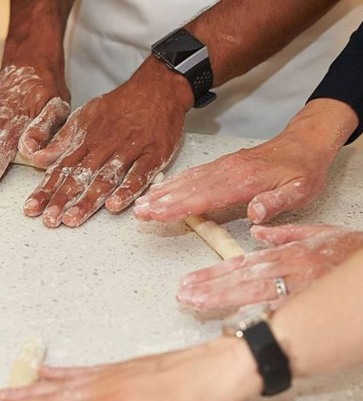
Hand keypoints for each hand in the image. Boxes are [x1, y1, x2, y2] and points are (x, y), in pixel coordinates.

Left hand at [22, 57, 193, 227]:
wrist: (156, 88)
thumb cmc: (118, 108)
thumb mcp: (83, 117)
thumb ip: (61, 142)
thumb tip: (36, 159)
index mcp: (85, 141)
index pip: (61, 169)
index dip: (45, 190)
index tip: (31, 208)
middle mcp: (103, 147)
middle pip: (80, 177)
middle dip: (62, 200)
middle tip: (50, 220)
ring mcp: (129, 151)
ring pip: (105, 179)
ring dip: (88, 200)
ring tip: (73, 219)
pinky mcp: (153, 155)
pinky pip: (139, 175)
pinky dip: (127, 190)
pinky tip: (114, 205)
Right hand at [133, 99, 357, 223]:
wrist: (306, 143)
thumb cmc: (304, 171)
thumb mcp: (301, 190)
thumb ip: (277, 202)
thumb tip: (255, 213)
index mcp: (244, 180)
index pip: (205, 197)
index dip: (179, 207)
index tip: (158, 214)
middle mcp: (228, 171)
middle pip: (188, 189)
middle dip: (161, 202)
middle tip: (138, 213)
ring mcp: (223, 167)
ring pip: (187, 181)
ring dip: (163, 193)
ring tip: (142, 204)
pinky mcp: (222, 166)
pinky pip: (194, 174)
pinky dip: (175, 182)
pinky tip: (162, 189)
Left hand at [177, 224, 362, 310]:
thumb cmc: (352, 251)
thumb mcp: (320, 233)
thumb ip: (285, 234)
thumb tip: (257, 233)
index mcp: (288, 254)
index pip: (242, 264)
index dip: (213, 273)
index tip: (189, 282)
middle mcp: (291, 269)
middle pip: (242, 279)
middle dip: (210, 288)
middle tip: (183, 296)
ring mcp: (302, 287)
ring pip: (255, 293)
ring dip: (223, 298)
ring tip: (195, 303)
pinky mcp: (313, 301)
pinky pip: (281, 311)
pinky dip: (259, 317)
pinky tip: (237, 324)